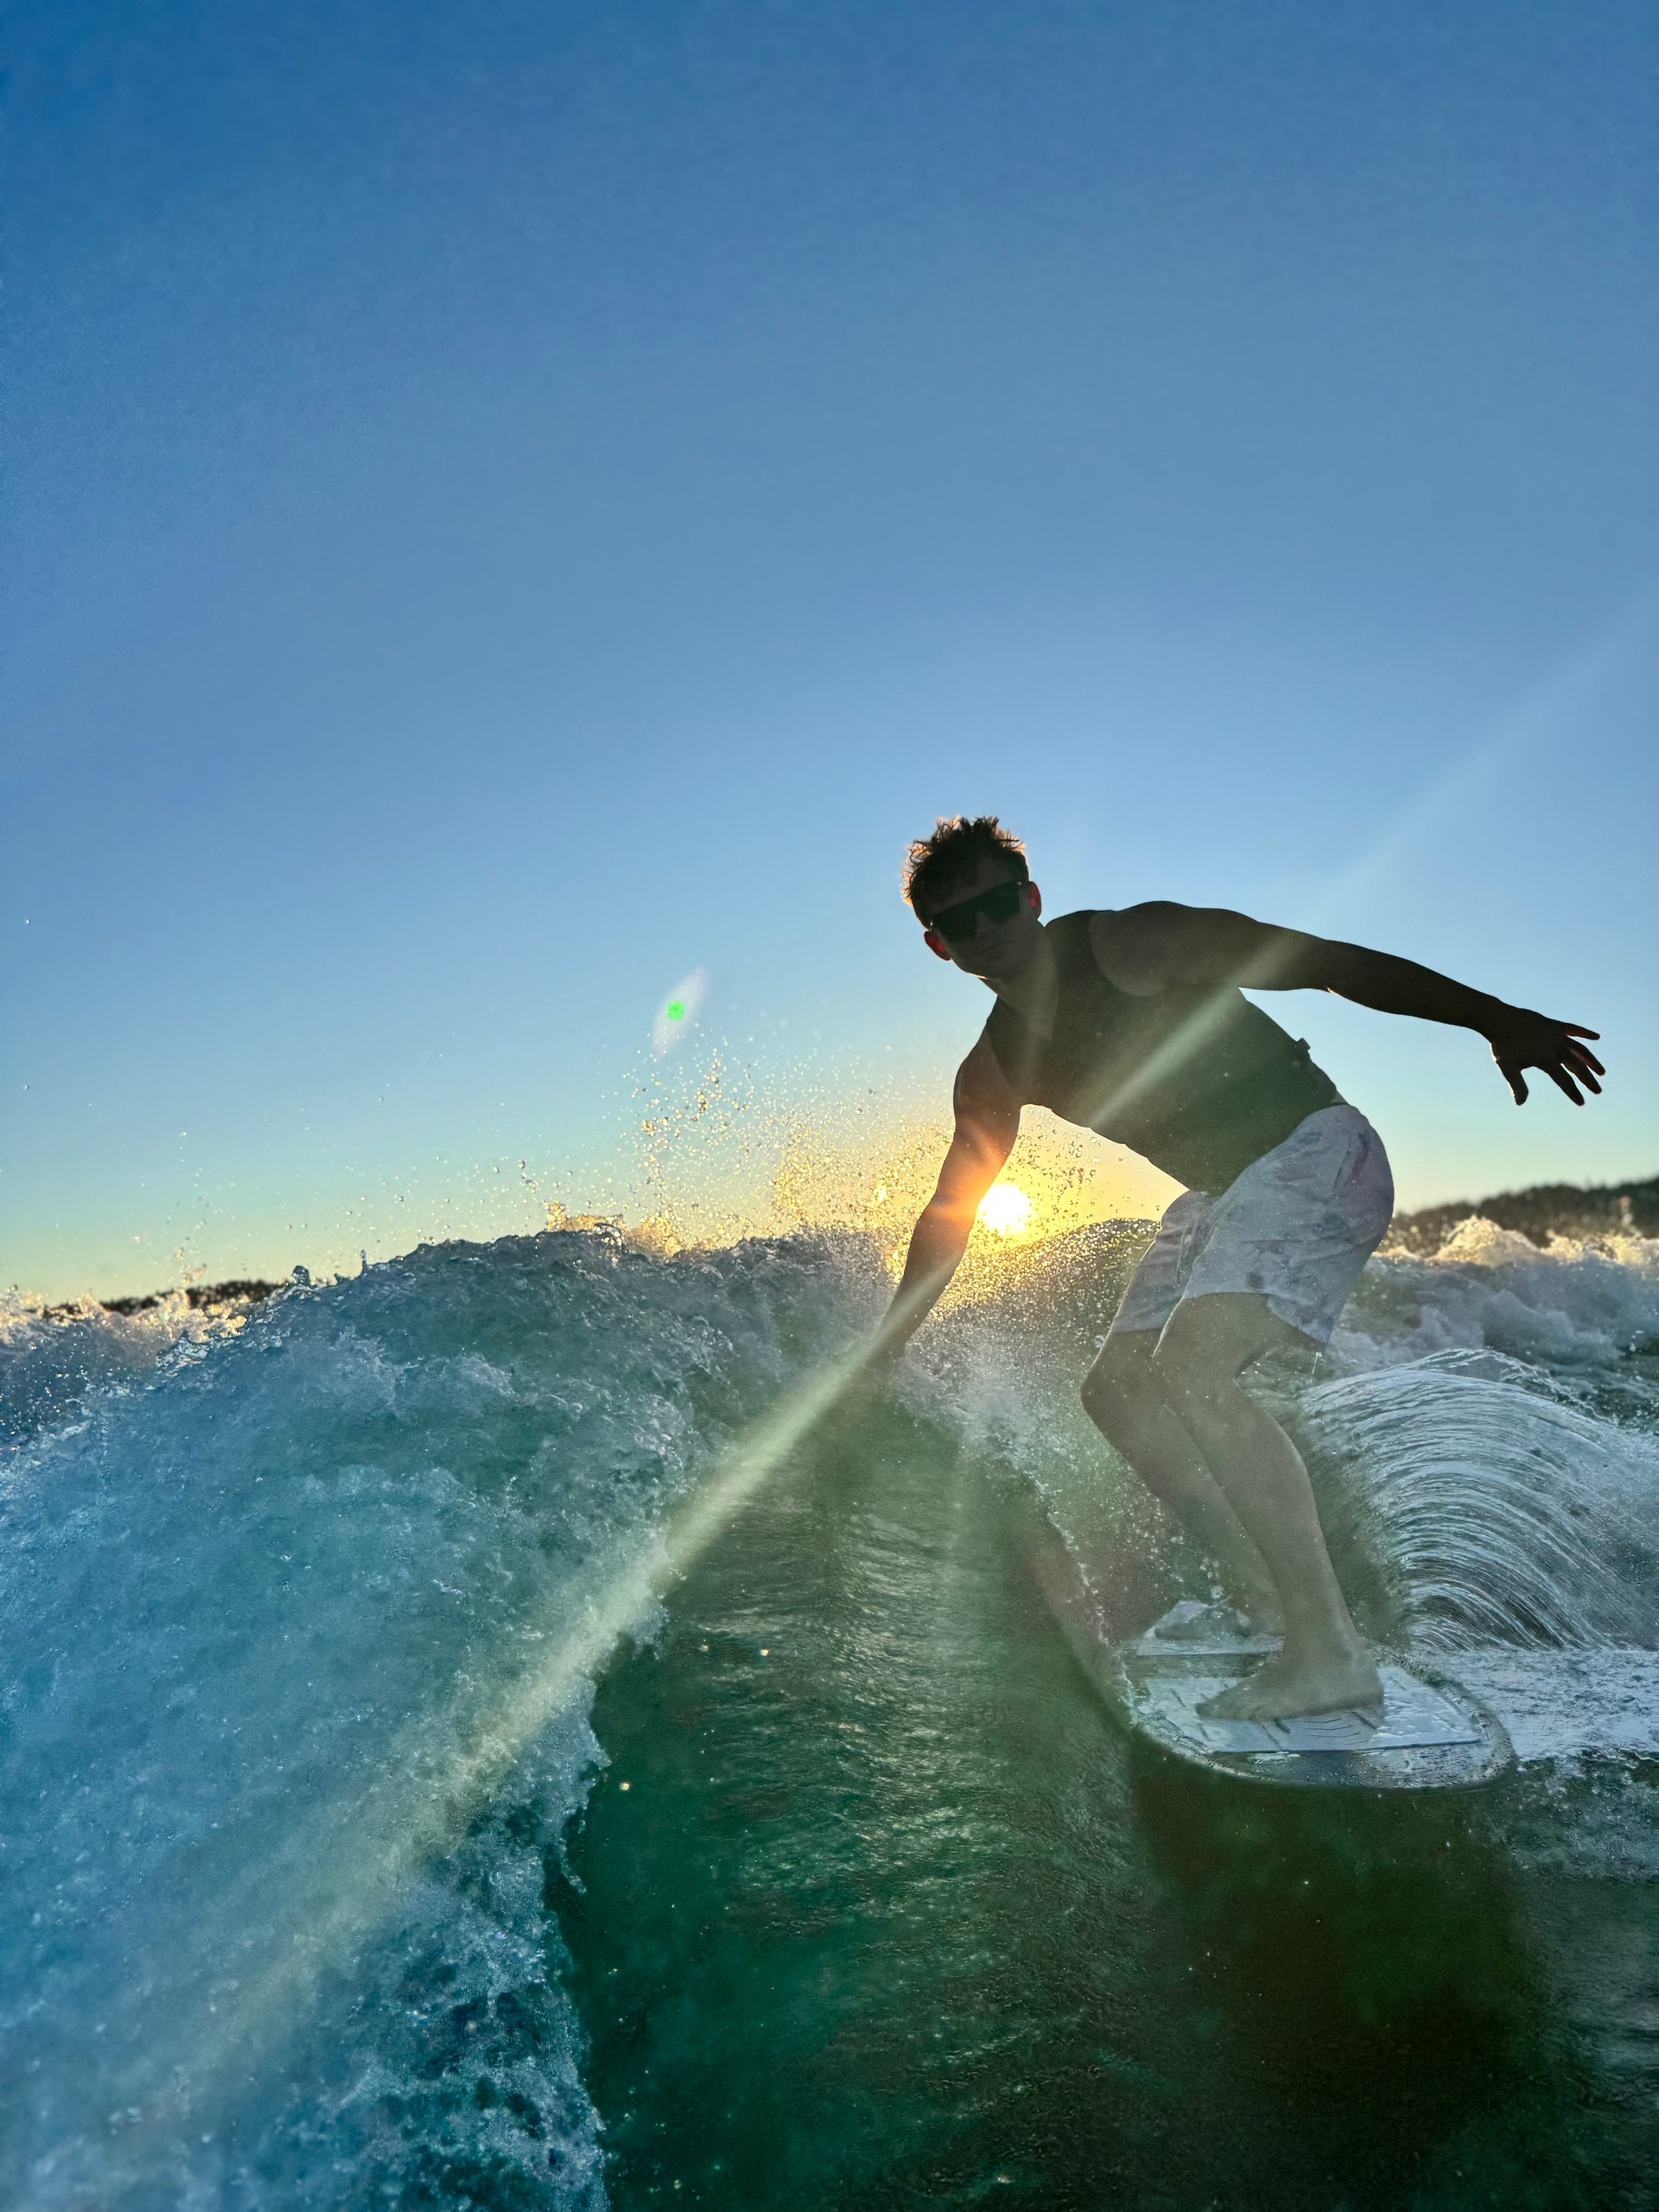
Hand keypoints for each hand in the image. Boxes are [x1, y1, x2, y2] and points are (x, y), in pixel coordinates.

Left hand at [1482, 1006, 1603, 1105]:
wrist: (1499, 1019)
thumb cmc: (1502, 1045)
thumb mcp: (1507, 1067)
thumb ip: (1517, 1085)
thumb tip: (1520, 1103)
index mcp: (1546, 1060)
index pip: (1564, 1080)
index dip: (1573, 1092)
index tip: (1582, 1103)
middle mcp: (1556, 1047)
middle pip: (1577, 1066)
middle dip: (1588, 1080)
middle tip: (1598, 1091)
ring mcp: (1557, 1035)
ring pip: (1580, 1049)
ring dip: (1591, 1061)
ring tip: (1601, 1072)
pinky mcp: (1555, 1025)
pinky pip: (1574, 1029)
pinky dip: (1586, 1033)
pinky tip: (1597, 1037)